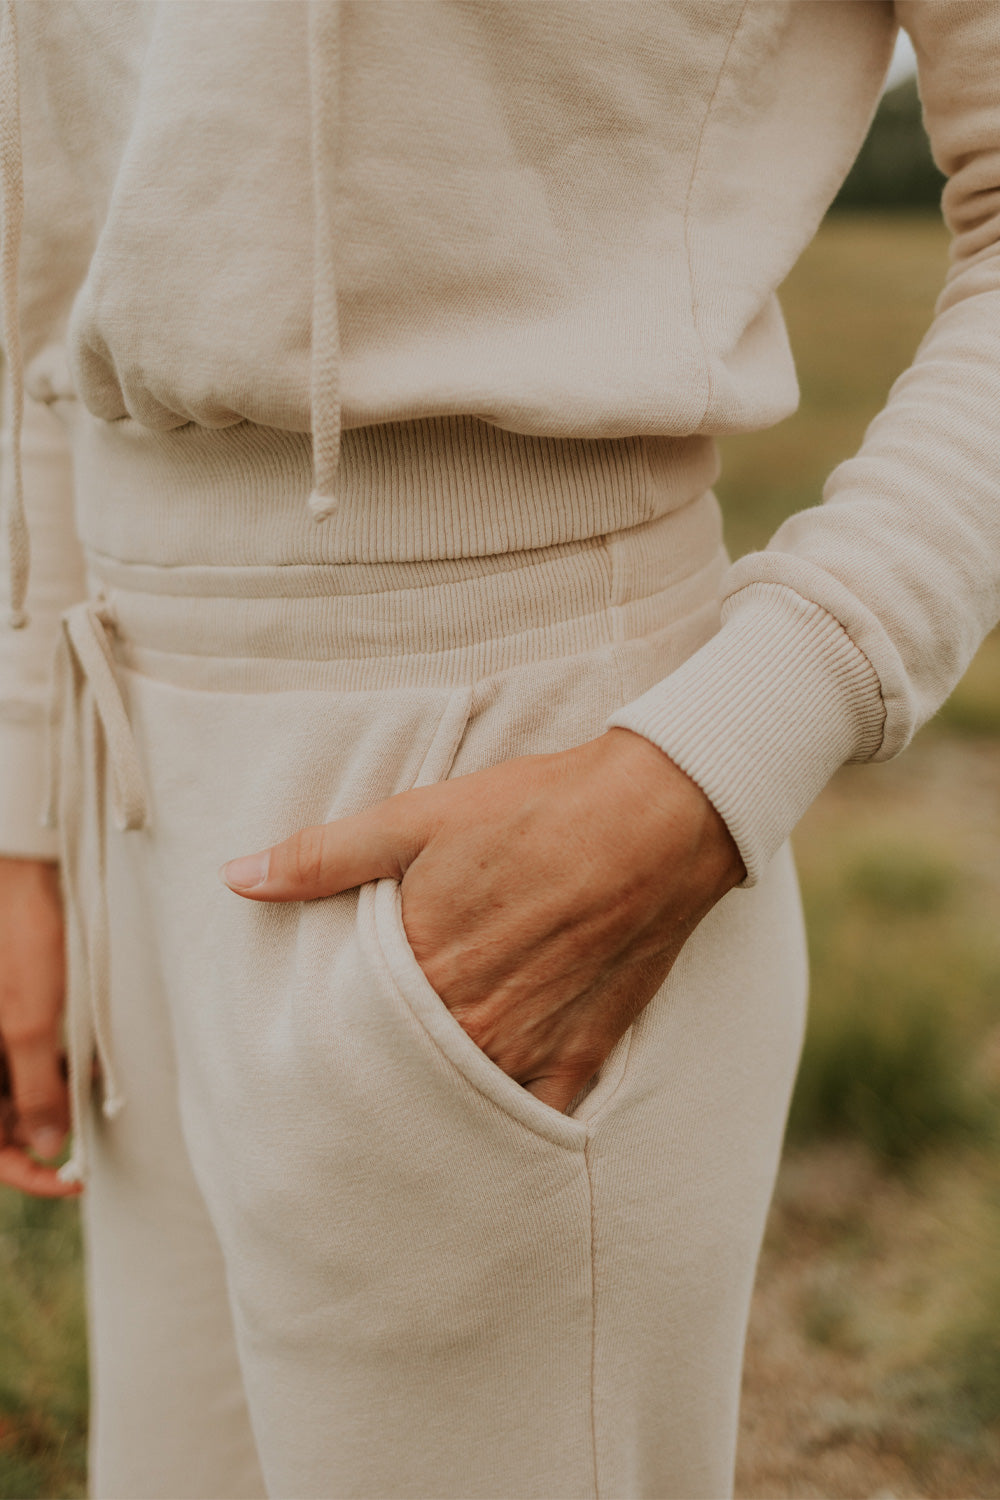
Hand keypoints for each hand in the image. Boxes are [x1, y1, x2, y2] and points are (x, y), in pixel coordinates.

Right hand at [0, 858, 78, 1195]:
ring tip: (91, 1086)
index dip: (24, 1173)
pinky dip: (56, 1068)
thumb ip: (37, 1090)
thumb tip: (49, 1147)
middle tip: (87, 1131)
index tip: (71, 1180)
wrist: (24, 882)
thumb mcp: (30, 1025)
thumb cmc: (20, 946)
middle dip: (42, 1133)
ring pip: (18, 1092)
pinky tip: (88, 1062)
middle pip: (2, 1121)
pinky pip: (29, 1060)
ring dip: (54, 1098)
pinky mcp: (11, 1018)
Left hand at [221, 728, 744, 1112]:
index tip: (289, 1052)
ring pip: (451, 1108)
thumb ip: (325, 856)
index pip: (341, 1031)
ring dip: (420, 1112)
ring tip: (389, 1119)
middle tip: (322, 1106)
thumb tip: (236, 879)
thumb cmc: (536, 811)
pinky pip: (529, 1120)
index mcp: (419, 967)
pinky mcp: (580, 1058)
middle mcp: (469, 1024)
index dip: (314, 1039)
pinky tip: (471, 1141)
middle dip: (361, 1086)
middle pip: (392, 1078)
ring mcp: (527, 1049)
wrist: (658, 819)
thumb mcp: (420, 817)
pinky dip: (497, 1133)